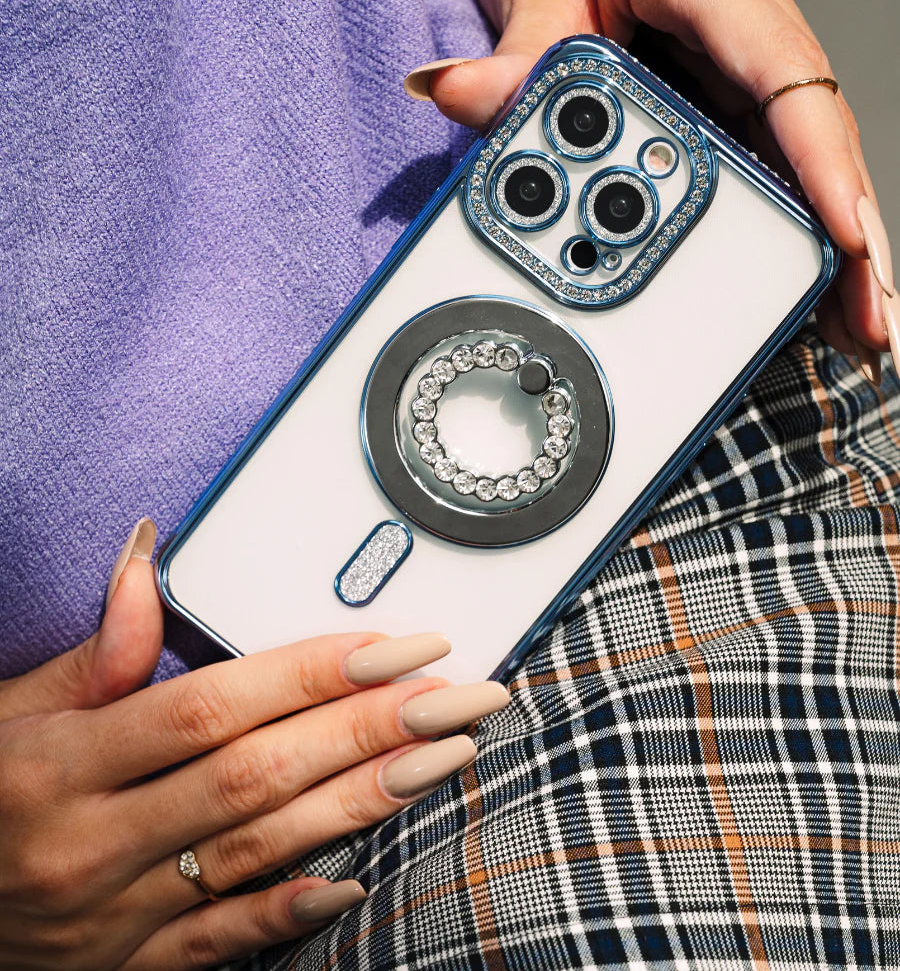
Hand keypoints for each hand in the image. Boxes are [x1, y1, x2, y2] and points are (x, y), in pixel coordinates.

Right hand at [0, 518, 505, 969]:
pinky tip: (357, 877)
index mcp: (64, 762)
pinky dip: (286, 912)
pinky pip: (215, 945)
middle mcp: (93, 840)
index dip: (309, 673)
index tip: (396, 646)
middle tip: (455, 696)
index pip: (210, 709)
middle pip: (255, 774)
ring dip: (358, 802)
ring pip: (256, 851)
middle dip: (367, 728)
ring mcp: (111, 913)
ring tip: (443, 759)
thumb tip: (144, 553)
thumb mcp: (11, 711)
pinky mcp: (122, 966)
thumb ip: (96, 647)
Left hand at [405, 0, 893, 382]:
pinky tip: (806, 275)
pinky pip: (771, 148)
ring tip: (853, 322)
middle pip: (817, 125)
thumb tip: (455, 95)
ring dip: (833, 234)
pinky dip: (793, 214)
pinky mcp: (729, 73)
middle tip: (870, 318)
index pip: (783, 68)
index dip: (820, 160)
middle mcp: (745, 5)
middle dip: (850, 227)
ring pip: (808, 145)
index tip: (846, 237)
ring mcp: (744, 42)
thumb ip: (507, 56)